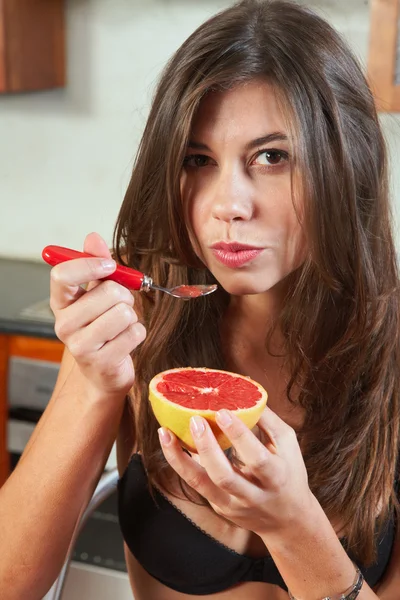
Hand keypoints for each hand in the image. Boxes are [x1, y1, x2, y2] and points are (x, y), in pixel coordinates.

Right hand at [50, 232, 145, 397]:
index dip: (90, 264)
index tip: (110, 265)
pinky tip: (126, 341)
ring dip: (132, 315)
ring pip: (124, 312)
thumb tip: (93, 237)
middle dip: (124, 295)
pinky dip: (138, 333)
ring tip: (122, 325)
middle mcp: (64, 324)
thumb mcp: (97, 292)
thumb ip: (96, 263)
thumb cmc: (102, 327)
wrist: (104, 372)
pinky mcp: (101, 362)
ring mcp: (80, 346)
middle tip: (120, 305)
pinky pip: (135, 332)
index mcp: (61, 303)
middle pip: (107, 292)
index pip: (63, 275)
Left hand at [159, 406, 313, 539]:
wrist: (288, 520)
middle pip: (225, 476)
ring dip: (180, 458)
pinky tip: (169, 443)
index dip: (239, 435)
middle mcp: (252, 495)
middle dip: (207, 447)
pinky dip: (181, 463)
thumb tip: (244, 390)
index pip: (257, 458)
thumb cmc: (289, 473)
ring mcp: (232, 504)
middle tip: (194, 420)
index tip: (222, 411)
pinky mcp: (218, 505)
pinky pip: (195, 484)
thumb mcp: (287, 445)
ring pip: (201, 484)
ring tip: (165, 433)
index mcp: (275, 477)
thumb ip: (267, 419)